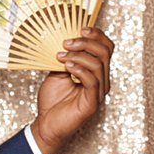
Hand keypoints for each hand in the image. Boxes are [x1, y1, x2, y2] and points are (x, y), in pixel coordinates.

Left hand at [29, 27, 115, 153]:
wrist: (46, 124)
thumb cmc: (53, 100)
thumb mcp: (58, 71)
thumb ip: (67, 57)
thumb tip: (66, 39)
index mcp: (97, 71)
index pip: (107, 47)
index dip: (97, 35)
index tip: (80, 28)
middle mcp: (102, 80)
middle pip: (105, 52)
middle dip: (86, 42)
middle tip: (67, 43)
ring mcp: (99, 92)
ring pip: (98, 64)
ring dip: (79, 55)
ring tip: (61, 57)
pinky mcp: (93, 103)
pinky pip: (92, 80)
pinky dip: (80, 69)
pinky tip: (67, 67)